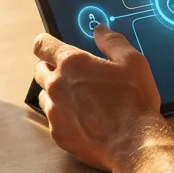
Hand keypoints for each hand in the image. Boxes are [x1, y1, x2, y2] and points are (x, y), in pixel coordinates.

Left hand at [32, 26, 163, 171]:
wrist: (133, 142)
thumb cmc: (134, 101)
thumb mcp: (132, 61)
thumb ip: (112, 41)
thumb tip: (100, 30)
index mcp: (72, 63)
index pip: (42, 45)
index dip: (45, 44)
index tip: (50, 47)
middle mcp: (57, 85)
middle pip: (39, 70)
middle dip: (52, 69)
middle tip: (73, 76)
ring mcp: (54, 111)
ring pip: (44, 96)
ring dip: (55, 94)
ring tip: (78, 100)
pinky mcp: (57, 133)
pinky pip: (52, 120)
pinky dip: (63, 117)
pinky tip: (82, 120)